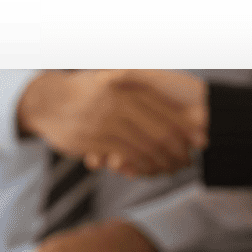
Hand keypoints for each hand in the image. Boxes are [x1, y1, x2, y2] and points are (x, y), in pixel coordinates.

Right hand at [17, 70, 206, 176]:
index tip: (201, 141)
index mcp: (129, 83)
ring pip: (146, 147)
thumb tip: (178, 104)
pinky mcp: (96, 139)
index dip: (188, 128)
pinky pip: (127, 158)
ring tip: (173, 169)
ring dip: (162, 162)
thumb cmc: (88, 93)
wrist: (49, 101)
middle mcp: (120, 99)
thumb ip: (142, 87)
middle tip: (188, 161)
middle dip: (178, 150)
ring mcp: (107, 120)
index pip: (167, 109)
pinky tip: (150, 171)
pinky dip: (142, 167)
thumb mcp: (115, 79)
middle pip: (161, 131)